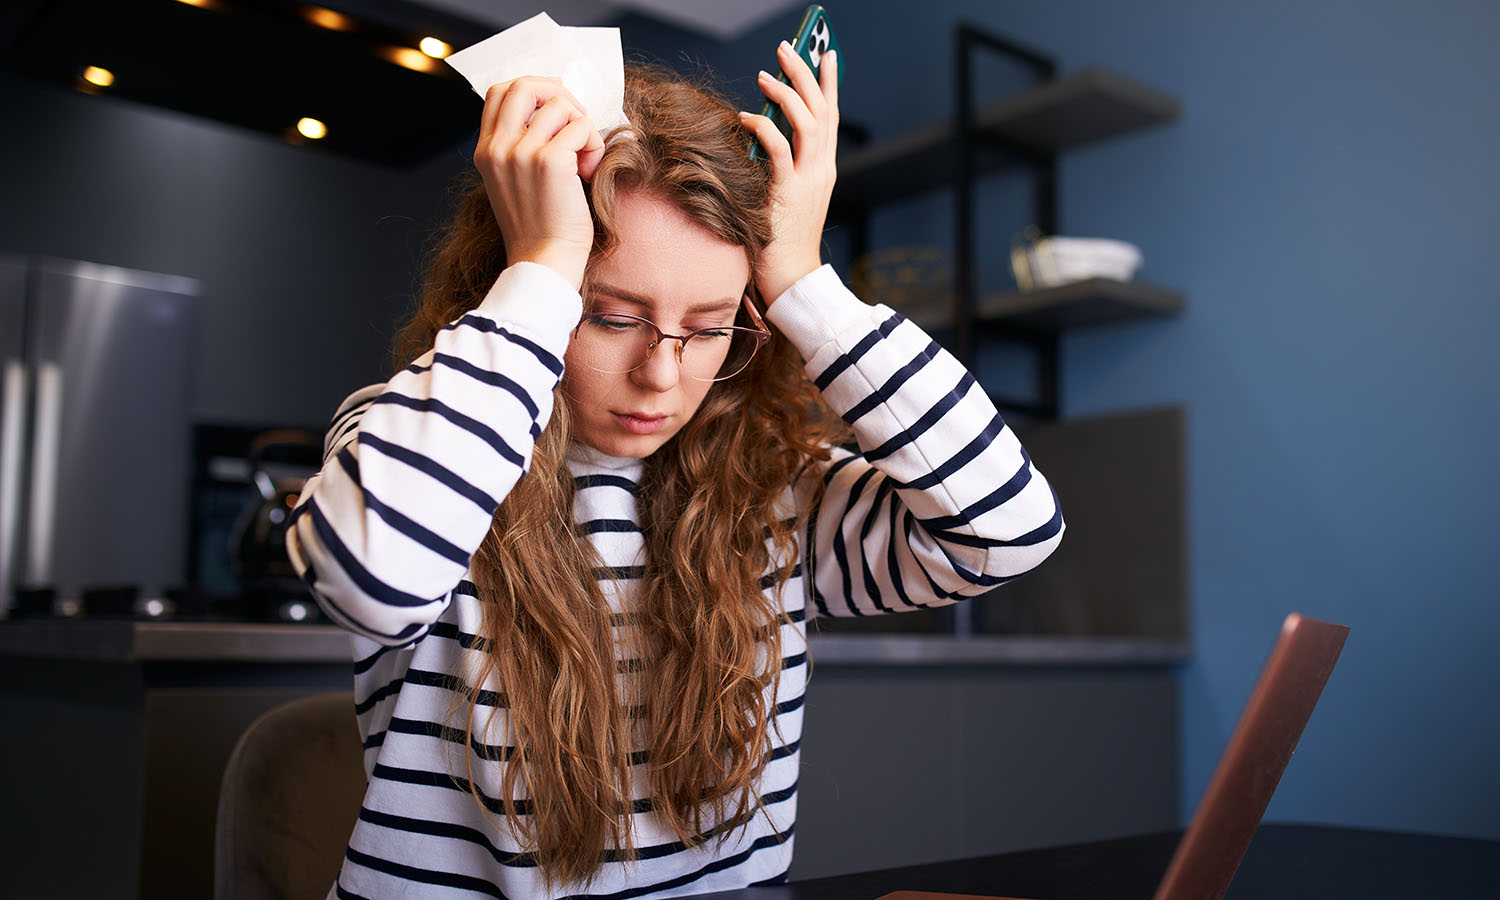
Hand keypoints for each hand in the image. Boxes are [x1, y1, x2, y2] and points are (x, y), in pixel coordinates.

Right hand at [474, 77, 605, 289]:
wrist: (544, 261)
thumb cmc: (540, 226)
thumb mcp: (515, 181)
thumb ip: (519, 146)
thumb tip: (554, 109)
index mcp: (486, 151)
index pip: (499, 92)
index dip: (533, 91)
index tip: (556, 112)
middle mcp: (498, 147)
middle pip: (525, 84)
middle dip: (559, 94)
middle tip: (577, 121)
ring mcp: (521, 152)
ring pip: (561, 105)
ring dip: (583, 127)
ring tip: (583, 159)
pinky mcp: (549, 160)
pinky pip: (581, 127)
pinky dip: (593, 145)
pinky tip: (587, 171)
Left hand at [739, 42, 839, 304]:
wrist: (792, 277)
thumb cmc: (782, 239)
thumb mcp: (788, 194)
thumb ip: (783, 164)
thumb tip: (762, 131)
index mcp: (825, 169)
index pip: (831, 116)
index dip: (829, 83)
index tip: (826, 53)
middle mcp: (822, 169)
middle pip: (820, 109)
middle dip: (806, 73)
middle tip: (788, 47)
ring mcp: (808, 180)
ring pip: (805, 121)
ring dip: (786, 92)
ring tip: (765, 74)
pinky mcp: (789, 192)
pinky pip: (778, 148)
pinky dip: (763, 127)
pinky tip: (746, 117)